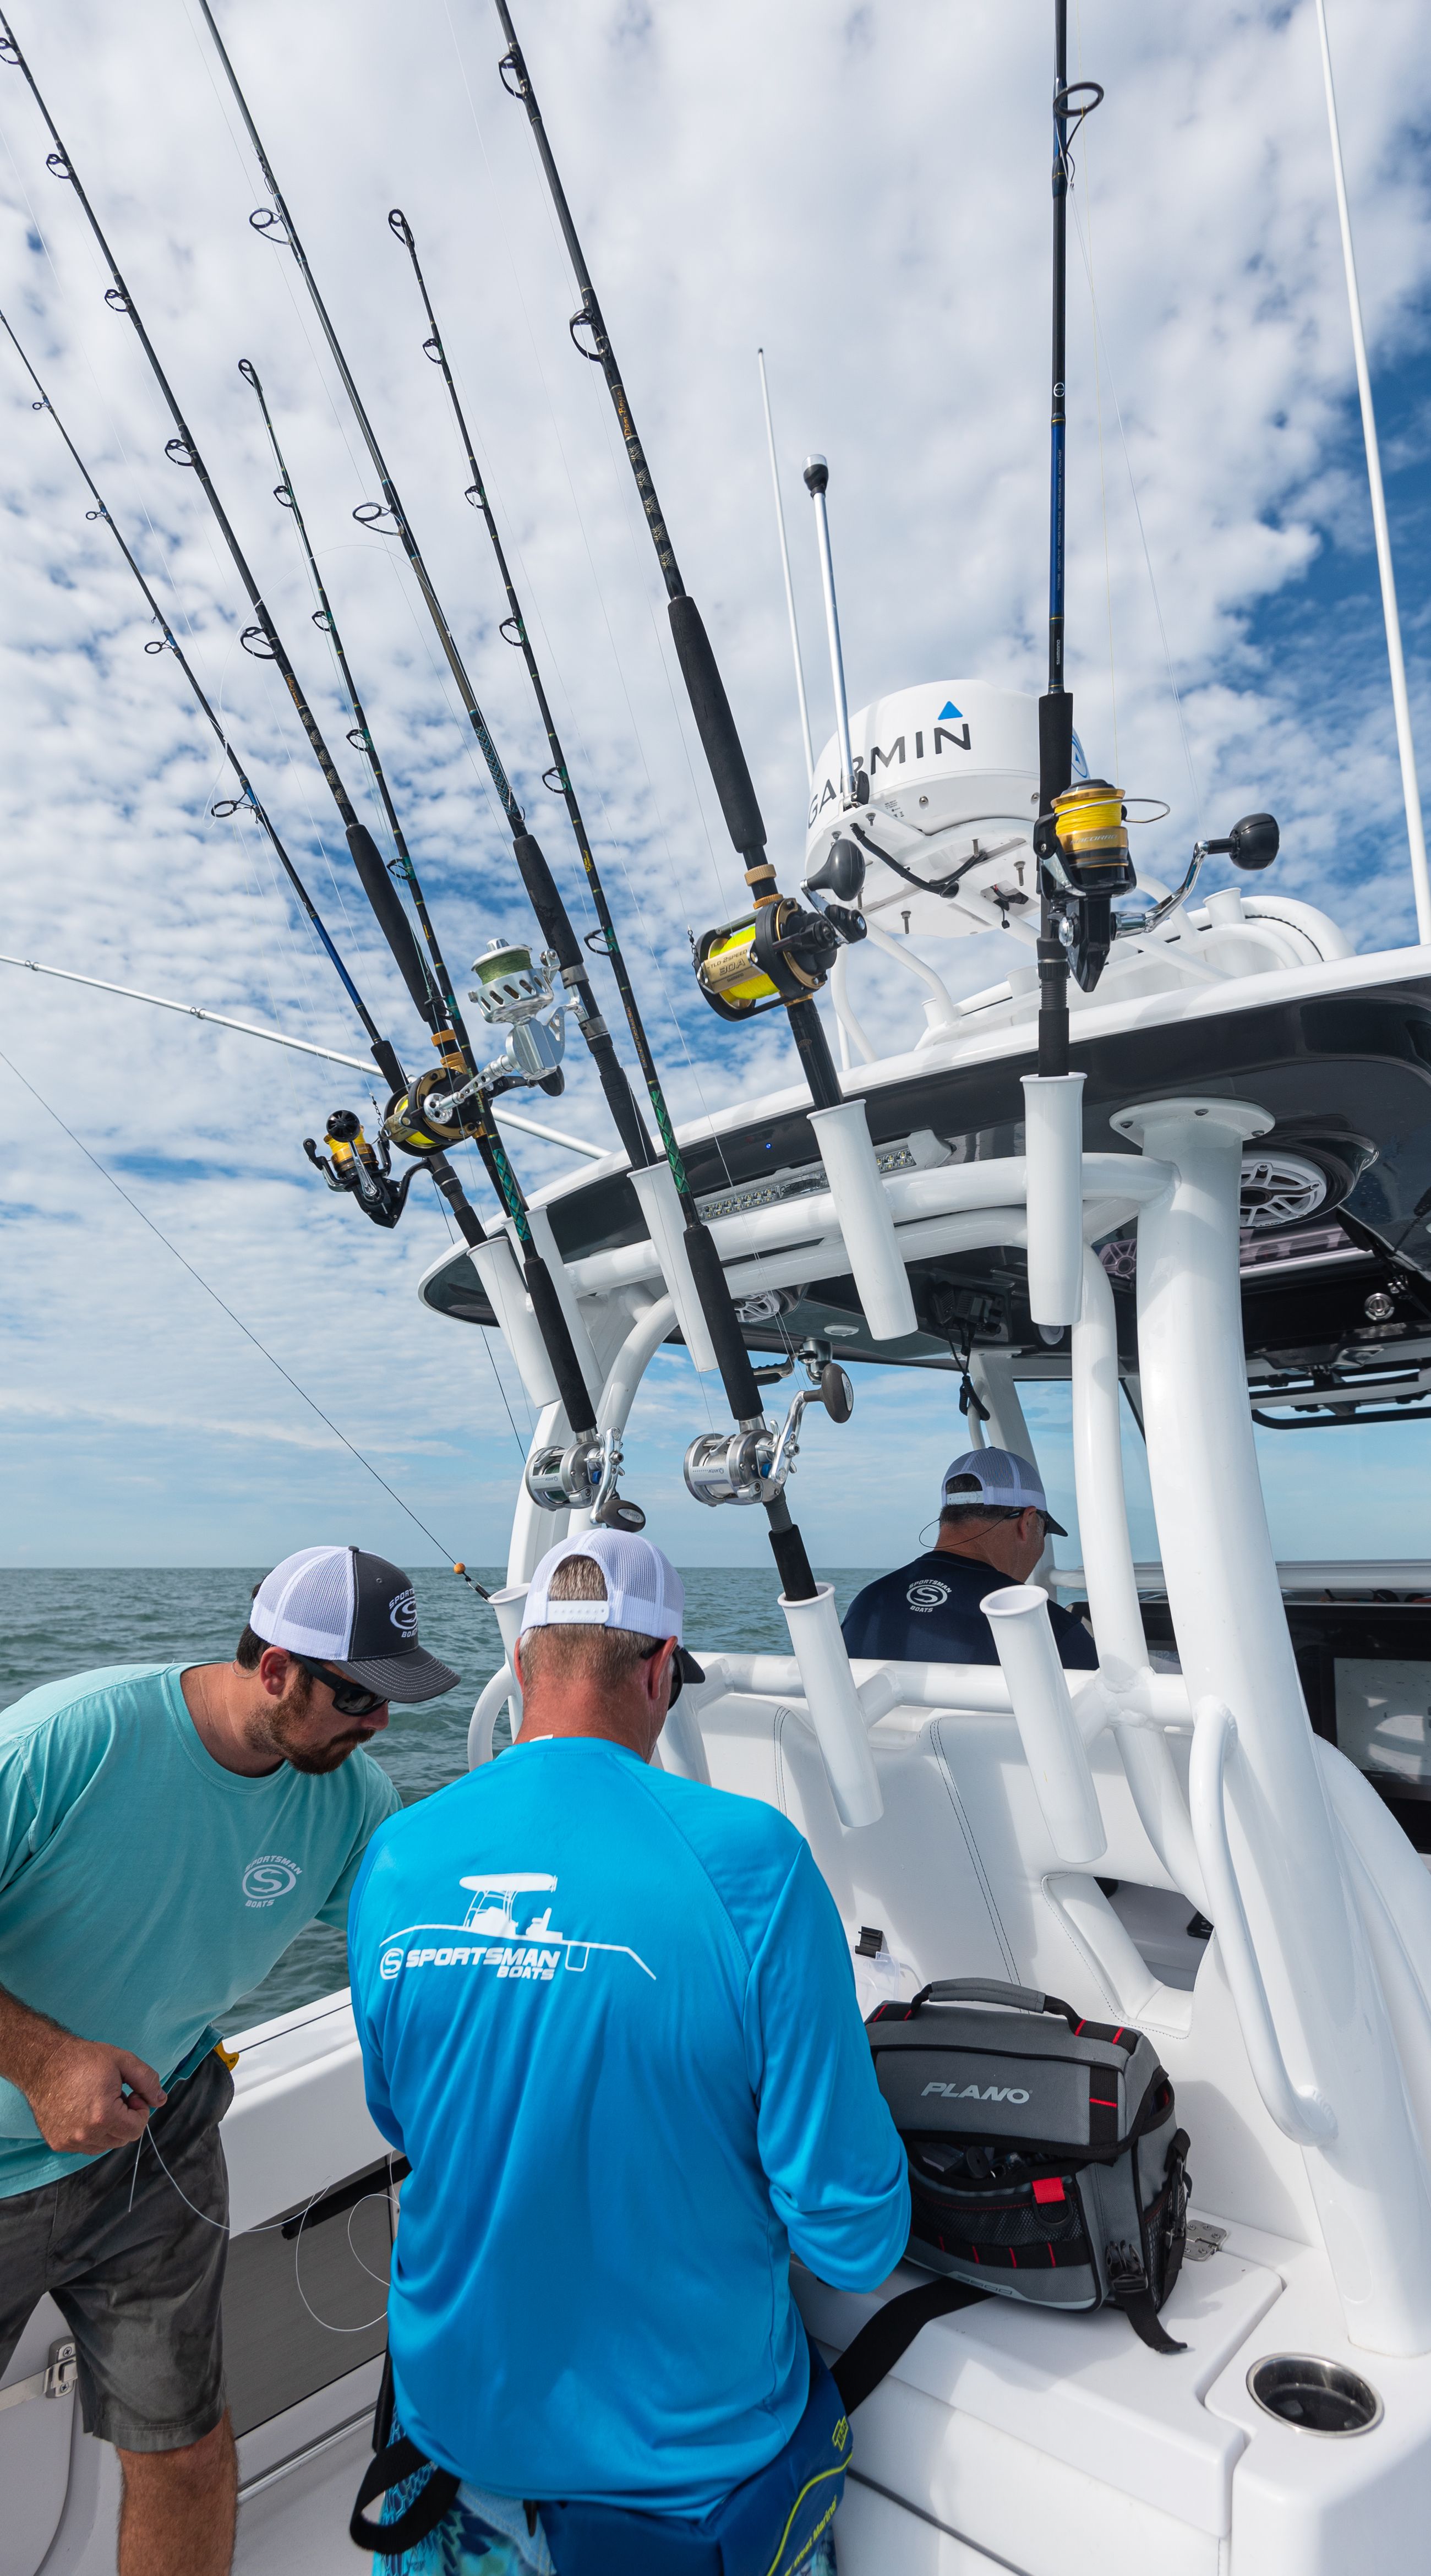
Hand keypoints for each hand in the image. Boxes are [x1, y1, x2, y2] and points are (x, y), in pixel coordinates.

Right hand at [22, 2033, 165, 2155]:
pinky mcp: (57, 2143)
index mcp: (104, 2116)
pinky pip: (85, 2146)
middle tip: (115, 2096)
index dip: (140, 2111)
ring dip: (109, 2128)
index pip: (136, 2129)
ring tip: (98, 2102)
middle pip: (121, 2139)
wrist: (44, 2062)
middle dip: (125, 2119)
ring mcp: (68, 2142)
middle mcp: (85, 2135)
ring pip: (104, 2145)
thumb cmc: (84, 2059)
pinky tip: (84, 2111)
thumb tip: (161, 2101)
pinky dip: (91, 2133)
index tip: (131, 2094)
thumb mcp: (123, 2061)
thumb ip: (147, 2081)